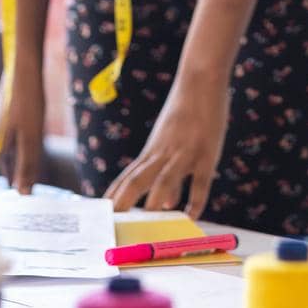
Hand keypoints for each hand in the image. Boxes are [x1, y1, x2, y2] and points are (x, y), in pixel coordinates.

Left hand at [105, 78, 229, 219]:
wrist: (200, 80)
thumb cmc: (185, 111)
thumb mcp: (170, 140)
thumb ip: (167, 174)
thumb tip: (167, 204)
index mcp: (151, 151)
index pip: (126, 178)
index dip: (113, 198)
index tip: (101, 218)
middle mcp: (162, 154)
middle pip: (136, 180)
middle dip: (124, 203)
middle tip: (112, 226)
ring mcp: (183, 153)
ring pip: (164, 178)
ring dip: (155, 199)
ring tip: (148, 221)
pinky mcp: (205, 154)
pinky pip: (200, 181)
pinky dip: (196, 200)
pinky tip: (192, 216)